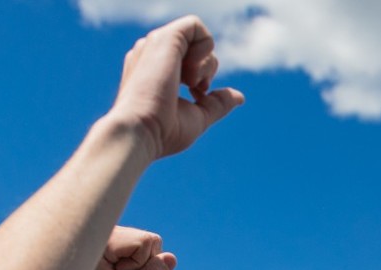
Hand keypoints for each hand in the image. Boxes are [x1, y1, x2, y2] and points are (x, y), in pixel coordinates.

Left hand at [71, 227, 175, 269]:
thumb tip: (170, 258)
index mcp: (105, 237)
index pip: (147, 241)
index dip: (141, 265)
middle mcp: (108, 229)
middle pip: (149, 241)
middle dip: (142, 264)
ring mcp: (111, 234)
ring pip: (146, 245)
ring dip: (137, 266)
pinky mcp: (114, 240)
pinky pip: (139, 250)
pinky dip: (132, 265)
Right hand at [108, 16, 244, 160]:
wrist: (141, 132)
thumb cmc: (163, 131)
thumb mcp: (197, 117)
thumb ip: (216, 103)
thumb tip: (239, 97)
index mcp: (155, 69)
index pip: (189, 59)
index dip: (202, 76)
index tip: (196, 96)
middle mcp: (153, 53)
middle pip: (196, 47)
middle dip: (206, 69)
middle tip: (195, 89)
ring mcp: (156, 44)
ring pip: (196, 37)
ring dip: (203, 63)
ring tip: (188, 83)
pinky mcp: (164, 38)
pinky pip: (195, 26)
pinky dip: (204, 48)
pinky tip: (191, 71)